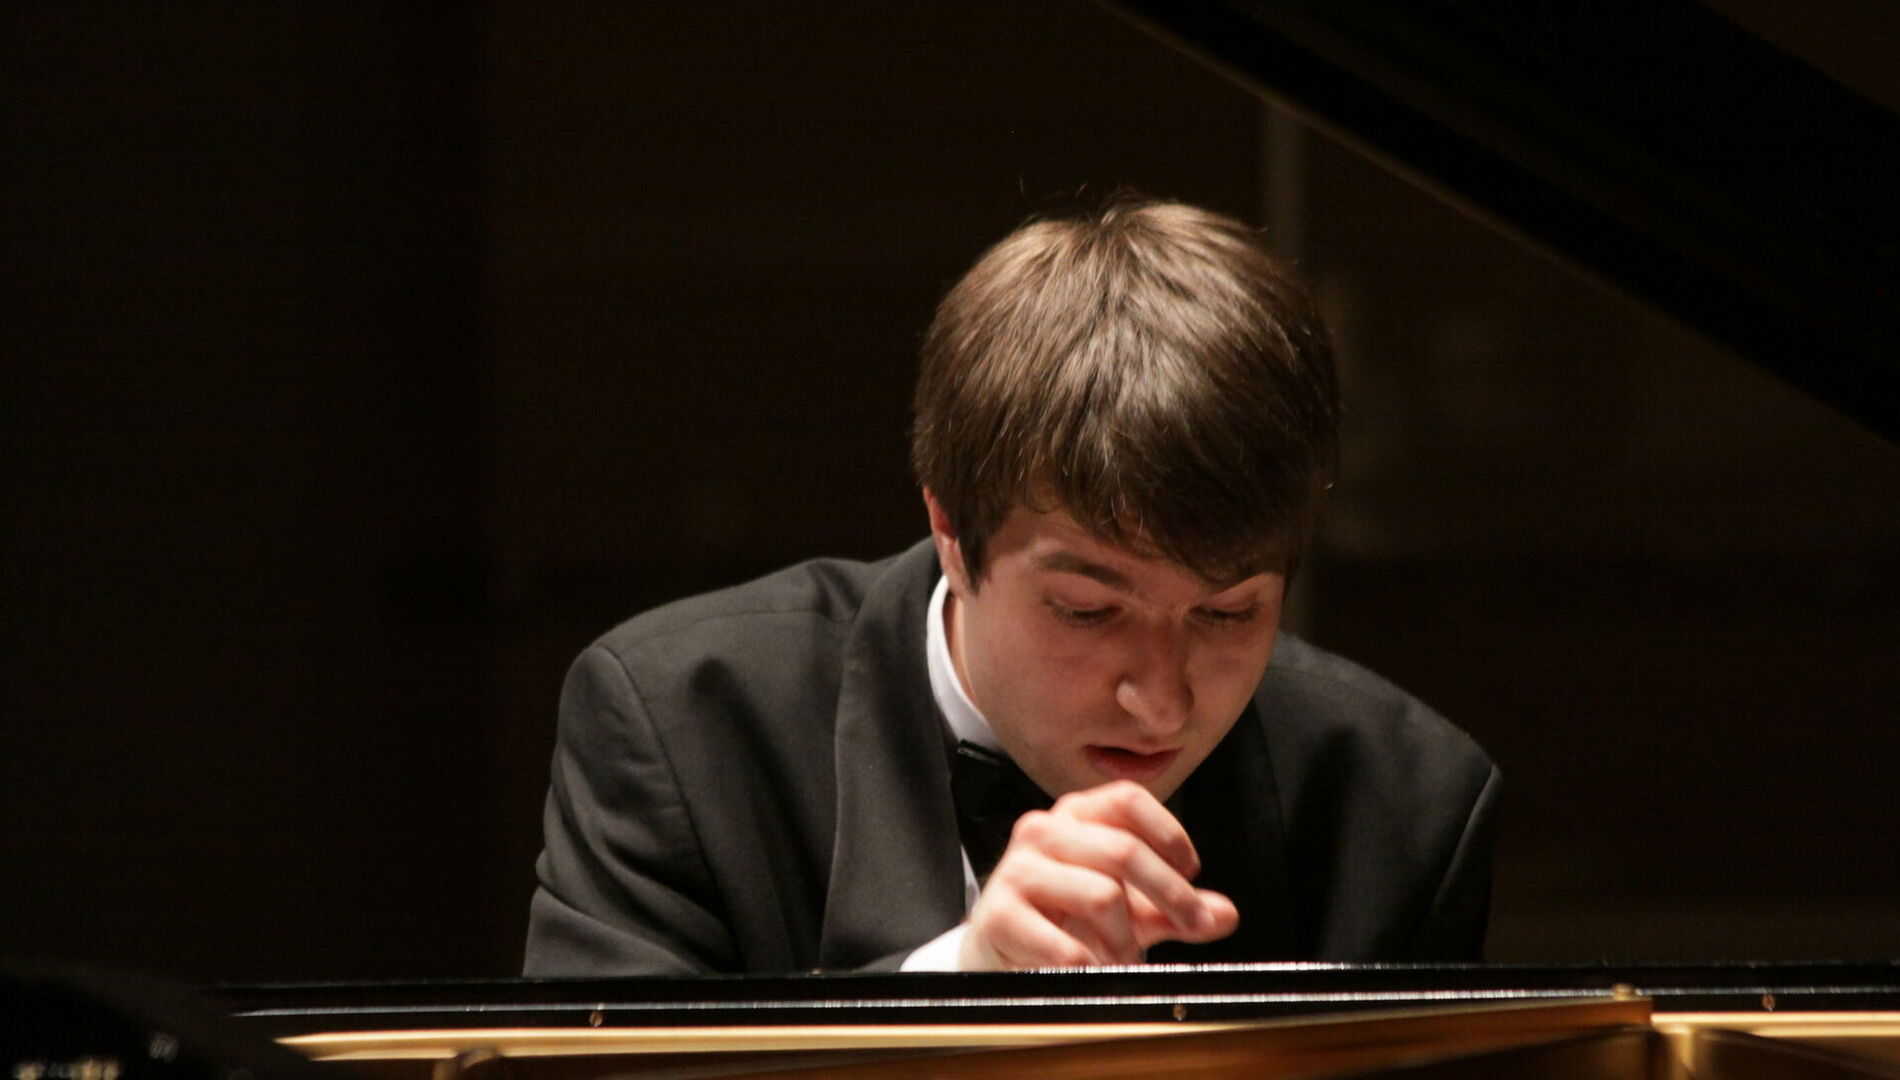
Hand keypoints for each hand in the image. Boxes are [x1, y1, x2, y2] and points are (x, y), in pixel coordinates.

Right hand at [957, 780, 1238, 969]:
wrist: (1001, 949)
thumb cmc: (1067, 917)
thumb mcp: (1129, 906)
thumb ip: (1175, 907)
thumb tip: (1224, 914)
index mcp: (1074, 815)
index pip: (1128, 800)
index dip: (1169, 833)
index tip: (1191, 872)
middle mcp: (1042, 831)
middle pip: (1123, 849)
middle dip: (1170, 895)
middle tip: (1189, 925)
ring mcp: (1016, 871)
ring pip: (1101, 895)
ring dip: (1126, 940)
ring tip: (1126, 958)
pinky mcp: (999, 915)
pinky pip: (1067, 947)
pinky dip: (1093, 968)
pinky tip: (1094, 971)